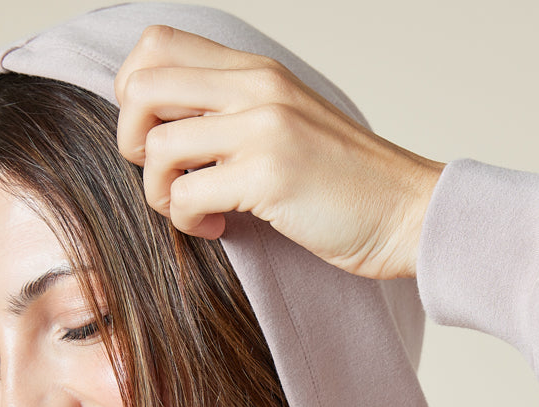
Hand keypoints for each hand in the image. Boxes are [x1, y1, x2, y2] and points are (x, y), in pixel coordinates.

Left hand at [114, 25, 443, 279]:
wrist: (407, 213)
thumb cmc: (350, 184)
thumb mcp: (291, 125)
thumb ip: (239, 113)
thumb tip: (172, 133)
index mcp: (258, 72)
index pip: (158, 47)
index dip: (134, 92)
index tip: (158, 137)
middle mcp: (256, 88)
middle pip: (141, 87)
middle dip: (130, 139)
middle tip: (162, 176)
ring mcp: (263, 129)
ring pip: (156, 146)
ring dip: (158, 191)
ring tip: (195, 210)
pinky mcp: (269, 175)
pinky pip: (185, 193)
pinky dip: (187, 219)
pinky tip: (217, 228)